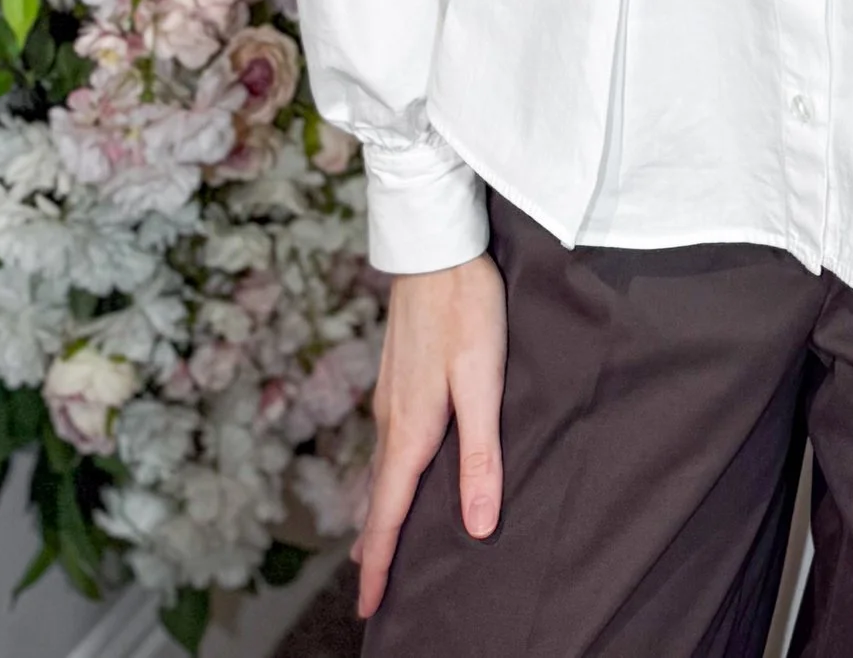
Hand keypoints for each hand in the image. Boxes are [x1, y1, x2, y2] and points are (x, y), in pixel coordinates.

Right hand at [355, 254, 506, 618]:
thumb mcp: (484, 383)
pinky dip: (388, 475)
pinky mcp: (398, 376)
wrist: (437, 245)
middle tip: (374, 589)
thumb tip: (476, 526)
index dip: (378, 563)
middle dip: (375, 546)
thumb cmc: (466, 309)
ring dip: (381, 510)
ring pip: (382, 469)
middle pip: (379, 498)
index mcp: (411, 430)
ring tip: (381, 543)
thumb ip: (481, 456)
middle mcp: (391, 419)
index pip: (388, 514)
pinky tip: (400, 473)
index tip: (369, 608)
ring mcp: (390, 396)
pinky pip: (388, 442)